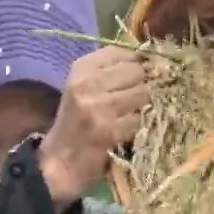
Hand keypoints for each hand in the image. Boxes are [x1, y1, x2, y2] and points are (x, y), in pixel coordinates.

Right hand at [38, 46, 149, 212]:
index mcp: (81, 69)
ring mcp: (99, 107)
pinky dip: (145, 122)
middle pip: (137, 70)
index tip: (148, 71)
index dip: (141, 60)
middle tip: (154, 93)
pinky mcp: (110, 130)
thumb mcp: (84, 88)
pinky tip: (139, 127)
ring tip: (148, 109)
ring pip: (143, 93)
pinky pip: (142, 118)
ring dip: (151, 102)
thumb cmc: (76, 123)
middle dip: (149, 81)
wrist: (60, 162)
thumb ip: (111, 71)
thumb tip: (151, 58)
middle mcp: (88, 84)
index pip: (122, 51)